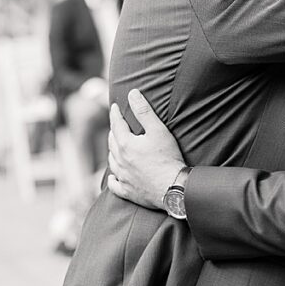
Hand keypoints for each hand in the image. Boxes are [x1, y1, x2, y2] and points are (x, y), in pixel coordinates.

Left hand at [106, 89, 186, 210]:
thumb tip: (133, 93)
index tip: (114, 106)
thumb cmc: (167, 158)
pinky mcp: (128, 191)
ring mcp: (123, 177)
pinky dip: (112, 179)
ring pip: (112, 162)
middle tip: (117, 124)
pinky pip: (114, 184)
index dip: (115, 114)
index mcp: (125, 145)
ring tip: (115, 146)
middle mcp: (120, 161)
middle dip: (113, 131)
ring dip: (112, 152)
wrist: (172, 187)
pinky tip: (113, 176)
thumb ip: (144, 111)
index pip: (116, 124)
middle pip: (112, 142)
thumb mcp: (158, 130)